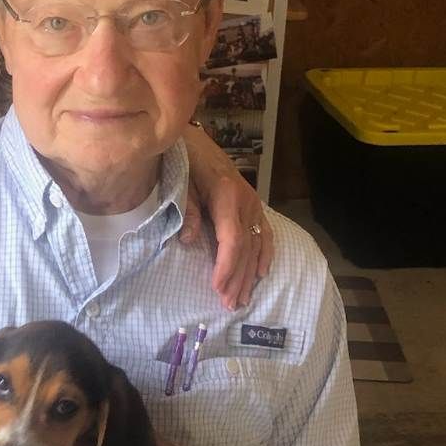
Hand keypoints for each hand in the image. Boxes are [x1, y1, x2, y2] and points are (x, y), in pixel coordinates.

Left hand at [180, 129, 273, 308]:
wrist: (196, 140)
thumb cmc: (185, 161)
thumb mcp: (181, 183)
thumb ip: (187, 210)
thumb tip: (188, 240)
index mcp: (227, 197)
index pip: (231, 241)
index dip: (226, 267)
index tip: (218, 289)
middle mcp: (246, 203)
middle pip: (245, 249)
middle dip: (237, 279)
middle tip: (229, 305)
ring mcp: (253, 204)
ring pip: (256, 245)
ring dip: (249, 274)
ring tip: (242, 299)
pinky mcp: (254, 205)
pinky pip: (265, 234)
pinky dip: (265, 255)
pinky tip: (262, 273)